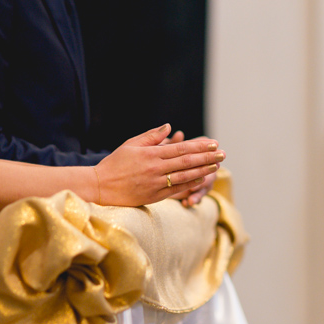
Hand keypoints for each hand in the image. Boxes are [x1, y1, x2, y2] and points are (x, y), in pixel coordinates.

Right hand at [94, 124, 224, 206]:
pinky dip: (191, 184)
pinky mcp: (154, 197)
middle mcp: (156, 169)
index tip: (213, 143)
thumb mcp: (131, 144)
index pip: (181, 148)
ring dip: (203, 170)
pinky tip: (202, 179)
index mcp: (151, 154)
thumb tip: (169, 127)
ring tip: (217, 166)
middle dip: (207, 157)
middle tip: (223, 154)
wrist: (100, 186)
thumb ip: (152, 136)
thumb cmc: (115, 163)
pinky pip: (177, 190)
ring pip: (185, 176)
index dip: (199, 145)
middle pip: (187, 162)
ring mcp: (156, 184)